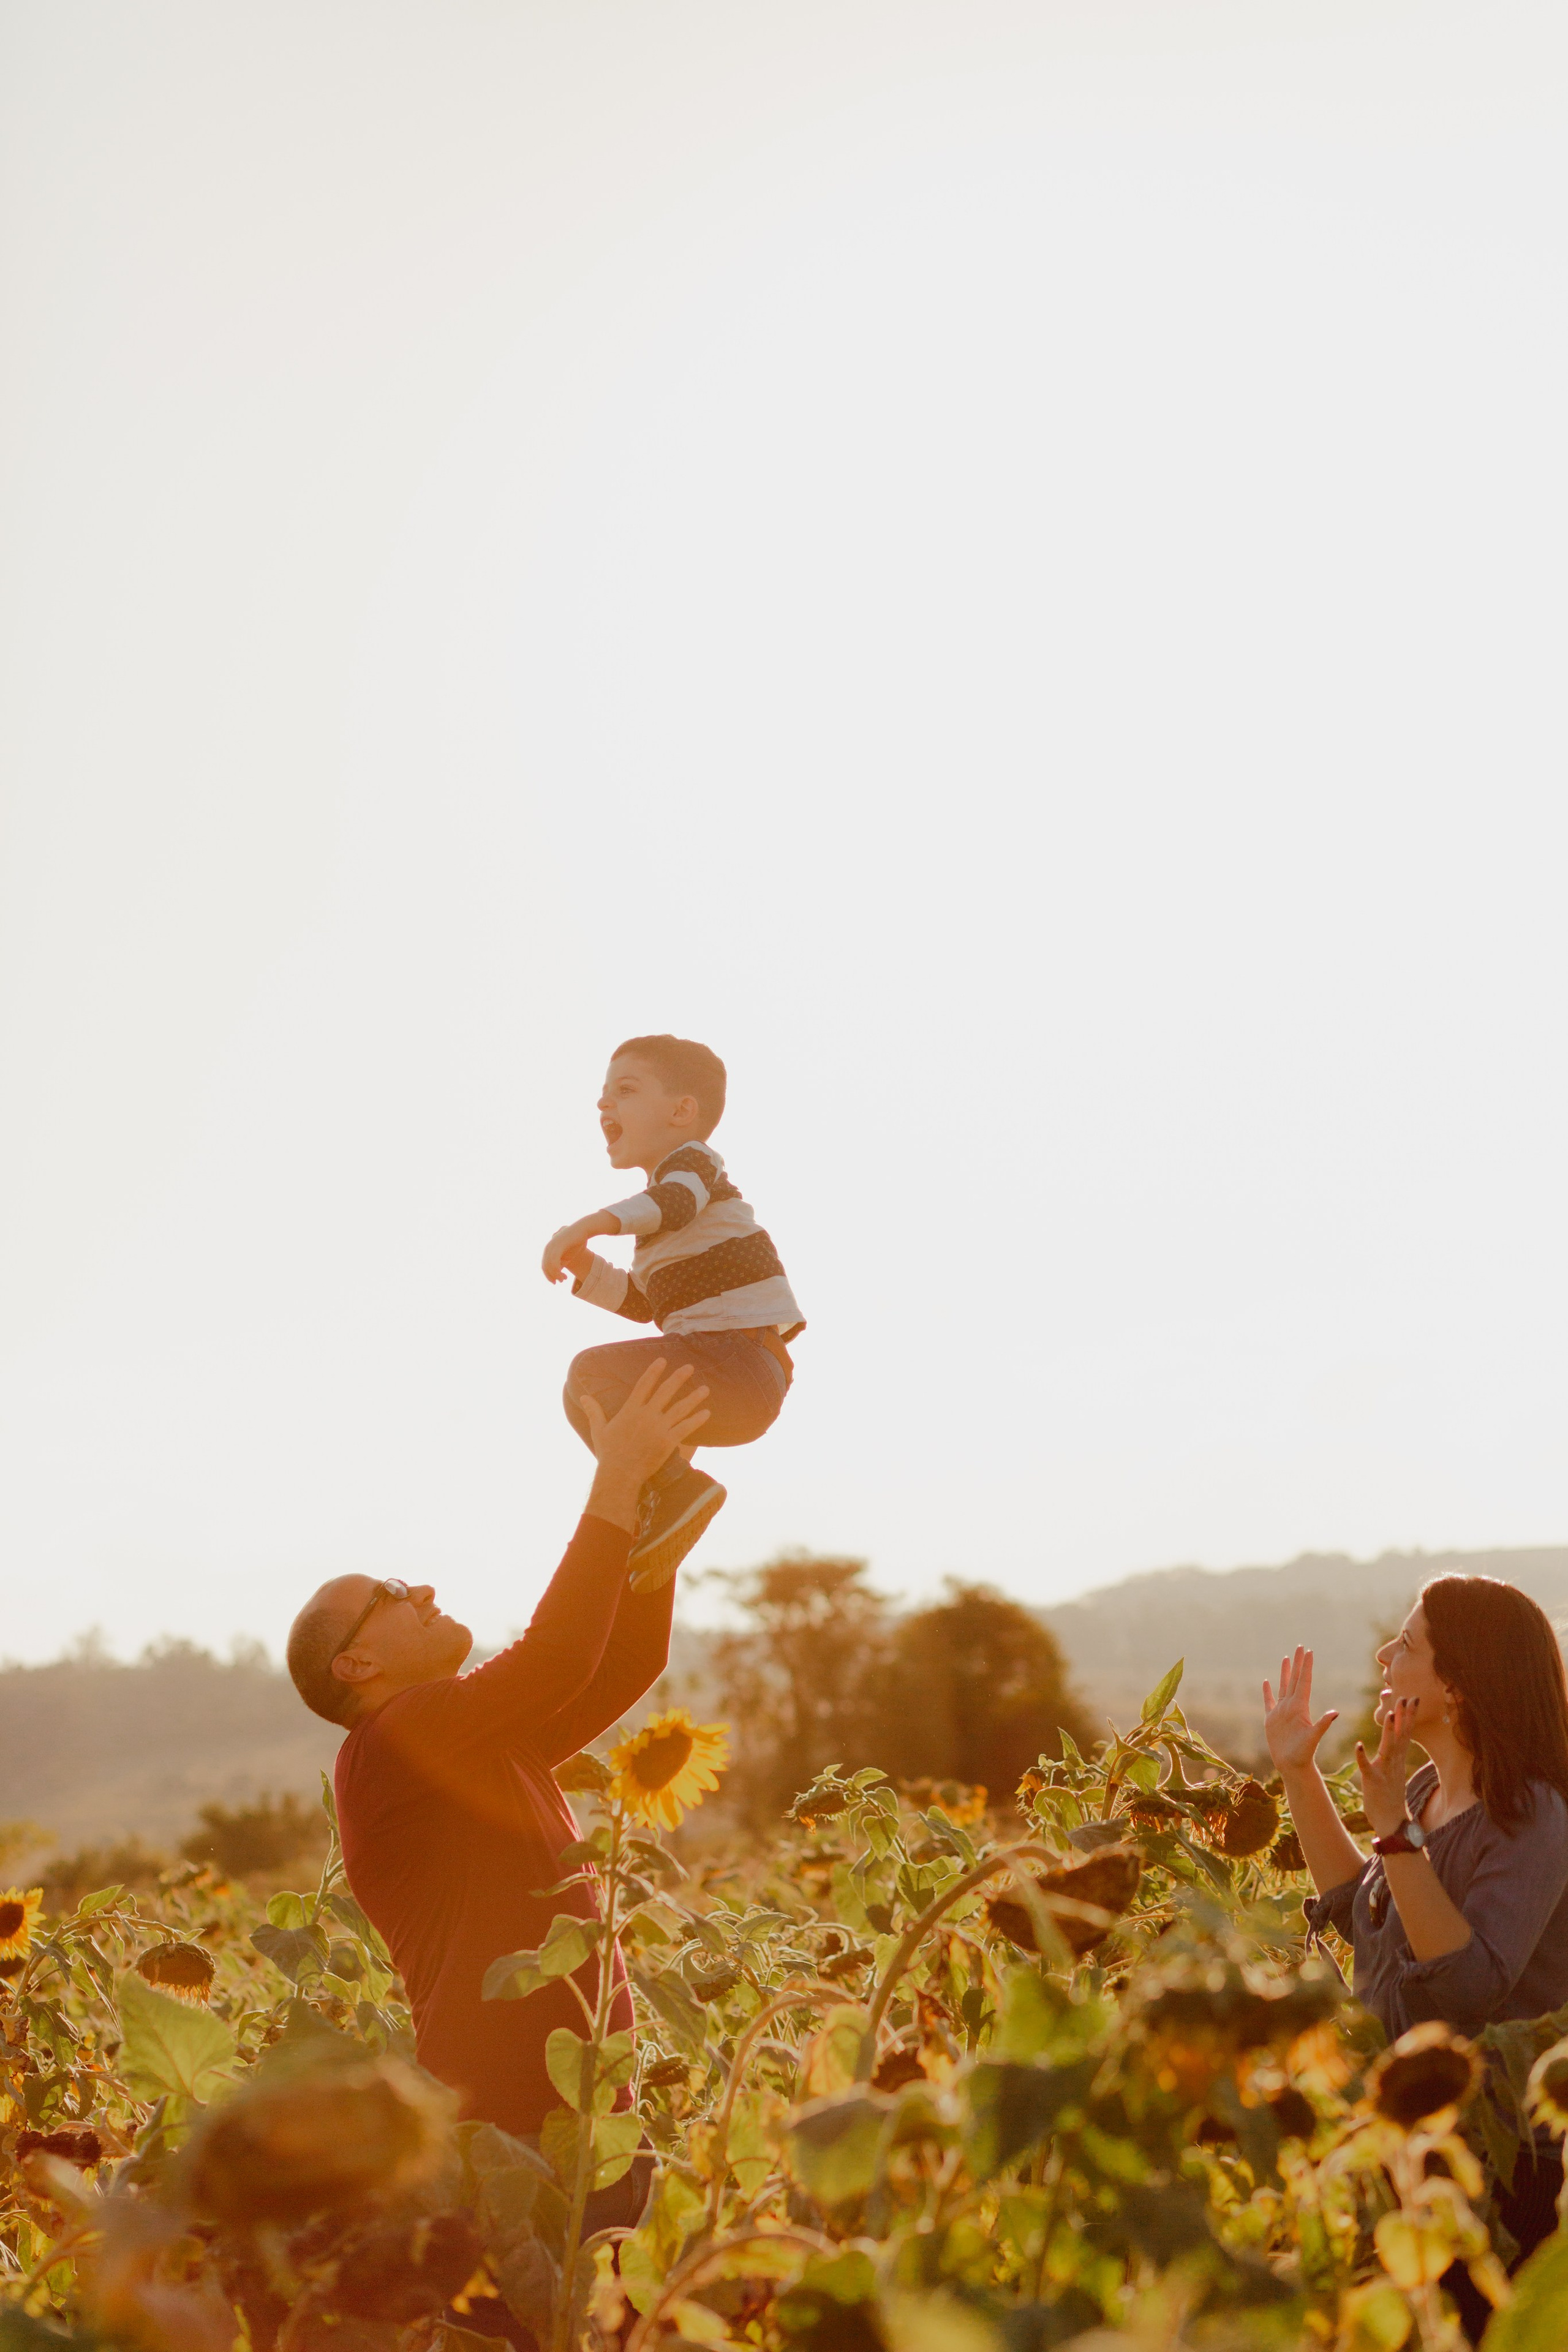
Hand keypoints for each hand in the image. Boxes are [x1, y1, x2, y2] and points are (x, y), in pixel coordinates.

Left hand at [543, 1214, 610, 1283]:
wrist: (583, 1229)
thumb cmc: (576, 1242)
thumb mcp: (568, 1255)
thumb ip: (561, 1262)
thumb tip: (557, 1271)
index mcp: (549, 1249)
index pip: (545, 1265)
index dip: (549, 1275)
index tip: (556, 1282)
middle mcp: (548, 1247)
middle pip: (545, 1266)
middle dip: (552, 1276)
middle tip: (560, 1282)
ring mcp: (552, 1246)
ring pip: (550, 1265)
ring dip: (556, 1275)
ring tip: (564, 1279)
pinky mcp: (558, 1246)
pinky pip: (554, 1261)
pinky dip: (557, 1270)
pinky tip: (563, 1275)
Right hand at [581, 1359, 710, 1494]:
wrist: (619, 1475)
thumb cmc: (608, 1454)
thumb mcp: (599, 1430)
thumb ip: (594, 1411)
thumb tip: (583, 1397)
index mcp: (630, 1410)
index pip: (644, 1385)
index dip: (653, 1372)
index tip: (662, 1360)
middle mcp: (646, 1415)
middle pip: (666, 1392)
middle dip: (678, 1378)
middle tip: (690, 1367)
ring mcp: (658, 1428)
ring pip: (680, 1408)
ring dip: (693, 1398)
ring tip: (705, 1388)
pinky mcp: (668, 1442)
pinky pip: (686, 1428)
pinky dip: (697, 1420)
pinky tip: (706, 1413)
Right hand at [1262, 1647, 1338, 1776]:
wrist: (1293, 1767)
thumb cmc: (1304, 1754)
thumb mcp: (1314, 1738)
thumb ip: (1323, 1724)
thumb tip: (1336, 1712)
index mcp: (1300, 1707)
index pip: (1303, 1681)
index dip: (1306, 1666)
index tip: (1309, 1651)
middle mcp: (1291, 1706)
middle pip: (1294, 1680)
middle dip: (1298, 1663)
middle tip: (1300, 1647)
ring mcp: (1281, 1712)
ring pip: (1283, 1687)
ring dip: (1285, 1673)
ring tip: (1286, 1658)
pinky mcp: (1271, 1720)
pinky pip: (1268, 1702)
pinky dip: (1267, 1692)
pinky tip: (1266, 1682)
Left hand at [1356, 1697, 1417, 1838]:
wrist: (1392, 1822)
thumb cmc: (1390, 1794)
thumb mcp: (1394, 1769)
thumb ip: (1394, 1752)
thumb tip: (1397, 1736)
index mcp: (1398, 1759)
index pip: (1405, 1732)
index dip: (1409, 1715)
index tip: (1412, 1697)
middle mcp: (1394, 1763)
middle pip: (1401, 1736)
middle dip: (1404, 1716)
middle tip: (1406, 1697)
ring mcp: (1385, 1772)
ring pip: (1388, 1748)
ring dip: (1389, 1732)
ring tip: (1389, 1714)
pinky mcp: (1374, 1783)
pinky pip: (1367, 1768)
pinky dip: (1363, 1757)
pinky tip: (1358, 1745)